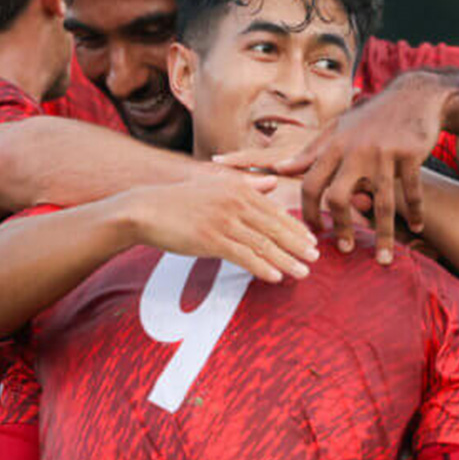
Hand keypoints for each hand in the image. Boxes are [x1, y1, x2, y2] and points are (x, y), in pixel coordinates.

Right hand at [113, 170, 319, 283]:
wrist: (143, 209)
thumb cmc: (179, 200)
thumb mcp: (214, 185)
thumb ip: (246, 184)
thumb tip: (271, 182)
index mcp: (238, 188)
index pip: (274, 210)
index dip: (295, 227)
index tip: (310, 240)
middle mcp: (235, 202)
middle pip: (274, 227)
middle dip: (297, 244)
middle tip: (315, 257)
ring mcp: (223, 220)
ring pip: (263, 244)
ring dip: (286, 260)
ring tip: (303, 272)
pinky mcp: (210, 239)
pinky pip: (243, 256)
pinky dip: (261, 267)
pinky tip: (275, 277)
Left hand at [213, 72, 447, 264]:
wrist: (414, 97)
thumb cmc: (371, 118)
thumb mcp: (338, 129)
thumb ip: (310, 151)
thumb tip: (279, 169)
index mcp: (334, 145)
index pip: (311, 183)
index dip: (308, 211)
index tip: (314, 231)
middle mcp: (356, 150)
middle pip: (339, 197)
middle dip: (341, 227)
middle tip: (344, 248)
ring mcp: (384, 153)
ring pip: (381, 203)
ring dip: (383, 236)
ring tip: (383, 260)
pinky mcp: (409, 155)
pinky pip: (412, 192)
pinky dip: (415, 212)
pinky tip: (416, 229)